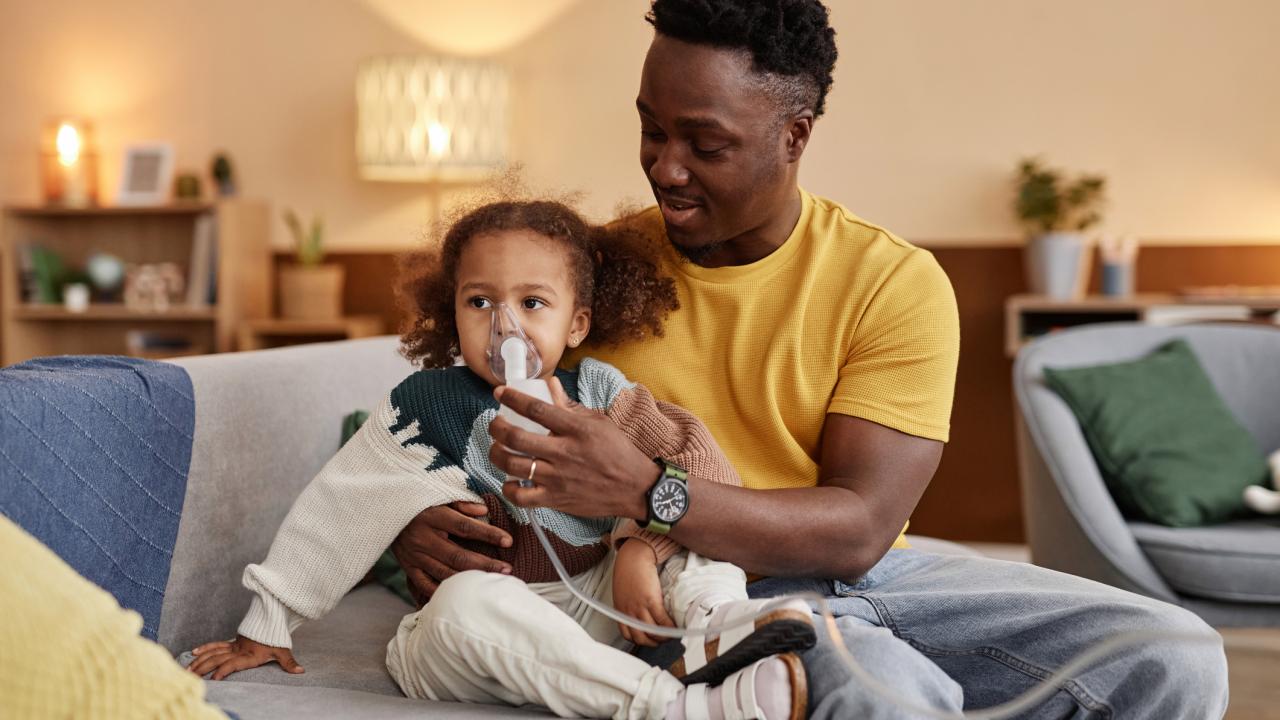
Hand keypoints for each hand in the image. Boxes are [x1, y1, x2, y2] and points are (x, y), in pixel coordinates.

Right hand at [188, 635, 301, 680]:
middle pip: (218, 659)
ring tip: (188, 669)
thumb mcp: (283, 650)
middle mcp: (239, 650)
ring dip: (200, 661)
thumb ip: (289, 663)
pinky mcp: (232, 642)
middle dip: (204, 668)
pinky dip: (205, 648)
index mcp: (250, 655)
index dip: (224, 670)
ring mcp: (234, 646)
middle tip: (191, 677)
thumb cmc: (276, 638)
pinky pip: (216, 645)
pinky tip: (194, 652)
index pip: (234, 664)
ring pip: (214, 653)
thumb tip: (301, 671)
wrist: (272, 619)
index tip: (214, 679)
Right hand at [391, 502, 513, 604]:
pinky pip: (426, 585)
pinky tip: (461, 596)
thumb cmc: (418, 503)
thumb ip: (461, 503)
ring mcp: (415, 556)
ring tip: (490, 583)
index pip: (465, 527)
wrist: (383, 512)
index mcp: (433, 517)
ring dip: (469, 580)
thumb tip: (484, 511)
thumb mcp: (438, 496)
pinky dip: (442, 593)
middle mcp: (423, 538)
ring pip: (445, 573)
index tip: (508, 540)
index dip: (488, 534)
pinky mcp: (408, 568)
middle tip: (507, 570)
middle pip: (458, 556)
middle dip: (485, 564)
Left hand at [491, 378, 657, 519]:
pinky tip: (510, 480)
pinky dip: (509, 488)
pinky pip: (522, 497)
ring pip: (513, 465)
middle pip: (516, 437)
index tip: (500, 393)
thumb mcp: (598, 422)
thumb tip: (550, 384)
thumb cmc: (617, 452)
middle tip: (495, 424)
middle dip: (497, 427)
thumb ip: (570, 405)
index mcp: (575, 430)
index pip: (536, 409)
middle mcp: (564, 453)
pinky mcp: (556, 499)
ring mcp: (558, 478)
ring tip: (497, 448)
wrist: (635, 488)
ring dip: (497, 454)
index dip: (513, 398)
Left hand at [612, 539, 673, 646]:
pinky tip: (675, 626)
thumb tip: (642, 616)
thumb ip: (629, 606)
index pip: (629, 635)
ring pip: (653, 632)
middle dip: (654, 643)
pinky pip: (662, 620)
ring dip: (664, 637)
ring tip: (671, 633)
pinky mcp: (651, 600)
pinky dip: (670, 627)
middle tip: (663, 639)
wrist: (633, 557)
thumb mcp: (623, 594)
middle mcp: (628, 613)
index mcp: (621, 612)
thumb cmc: (628, 572)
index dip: (641, 640)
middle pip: (642, 638)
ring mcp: (639, 608)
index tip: (650, 638)